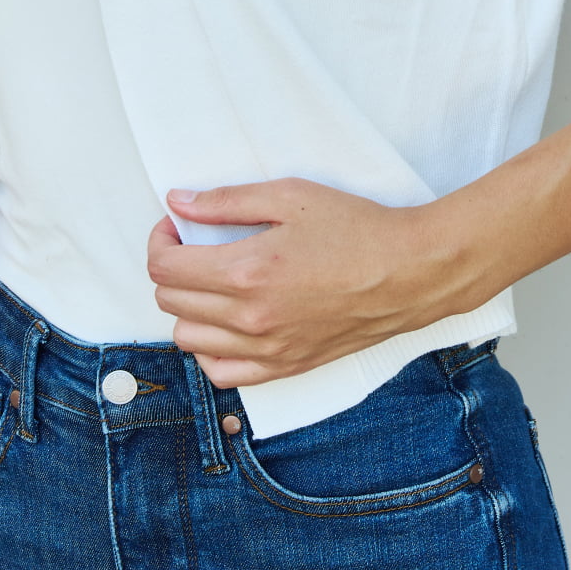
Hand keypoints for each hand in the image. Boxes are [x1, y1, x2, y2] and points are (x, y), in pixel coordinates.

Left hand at [147, 177, 441, 387]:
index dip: (160, 241)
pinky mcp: (286, 366)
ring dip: (188, 307)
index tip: (175, 227)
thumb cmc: (357, 228)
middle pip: (171, 301)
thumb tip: (178, 203)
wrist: (410, 272)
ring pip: (189, 338)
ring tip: (212, 282)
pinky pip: (222, 373)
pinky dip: (211, 349)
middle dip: (172, 268)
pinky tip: (225, 323)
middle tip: (194, 246)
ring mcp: (268, 349)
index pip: (165, 268)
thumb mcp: (290, 196)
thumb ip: (227, 201)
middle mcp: (251, 318)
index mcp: (248, 272)